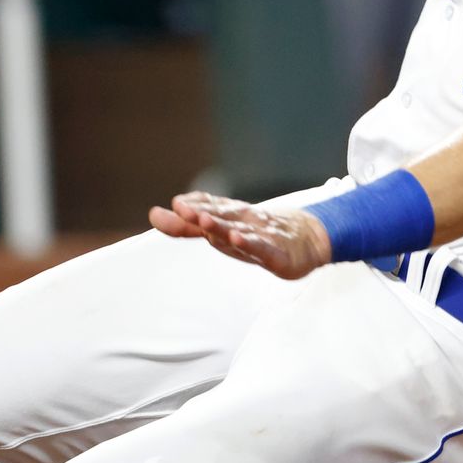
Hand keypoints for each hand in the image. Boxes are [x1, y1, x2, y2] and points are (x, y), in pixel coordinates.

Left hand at [148, 191, 331, 278]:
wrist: (310, 238)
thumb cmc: (259, 233)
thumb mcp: (221, 228)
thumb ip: (186, 225)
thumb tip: (153, 214)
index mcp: (231, 216)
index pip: (209, 208)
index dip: (192, 206)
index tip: (170, 207)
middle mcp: (245, 222)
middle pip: (221, 217)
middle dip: (201, 213)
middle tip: (181, 207)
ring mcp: (263, 236)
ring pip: (239, 229)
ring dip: (221, 225)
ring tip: (203, 221)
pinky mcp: (278, 255)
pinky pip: (262, 248)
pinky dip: (250, 242)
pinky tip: (237, 238)